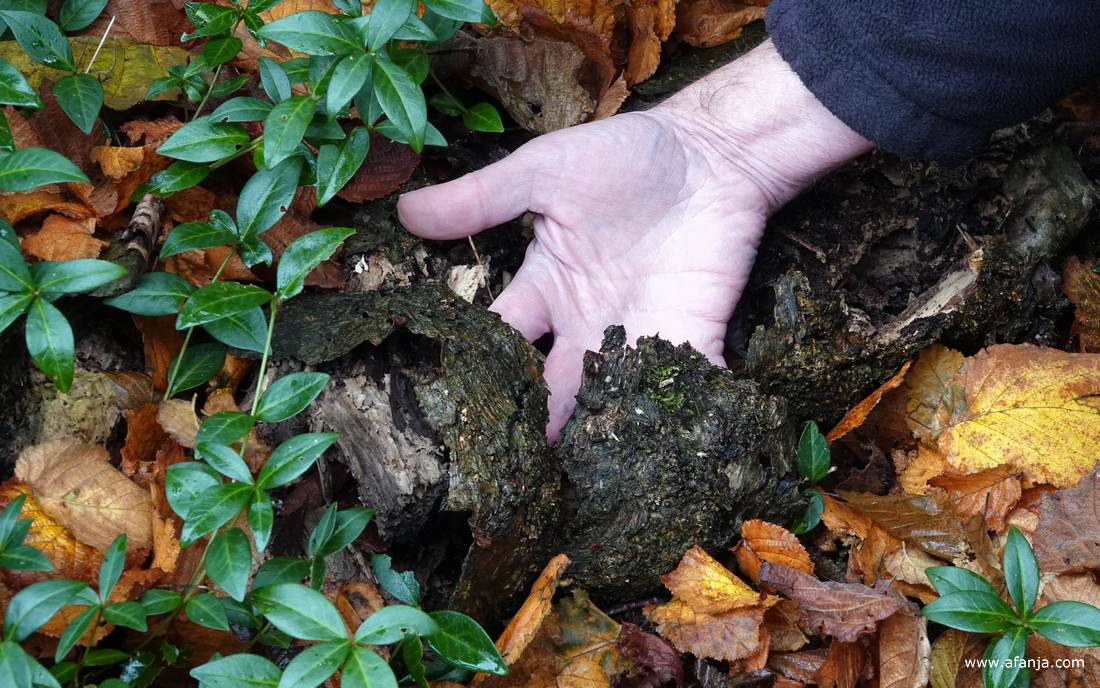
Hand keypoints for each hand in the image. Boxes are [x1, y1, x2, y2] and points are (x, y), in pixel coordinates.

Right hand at [398, 40, 870, 438]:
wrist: (711, 152)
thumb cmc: (624, 157)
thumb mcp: (542, 173)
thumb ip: (481, 199)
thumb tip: (403, 211)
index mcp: (543, 288)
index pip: (498, 340)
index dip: (474, 373)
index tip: (446, 418)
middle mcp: (583, 325)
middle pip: (548, 387)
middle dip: (528, 428)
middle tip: (506, 480)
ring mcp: (636, 335)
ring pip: (606, 399)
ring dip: (592, 438)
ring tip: (570, 489)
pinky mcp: (689, 336)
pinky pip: (680, 383)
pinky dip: (674, 416)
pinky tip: (663, 457)